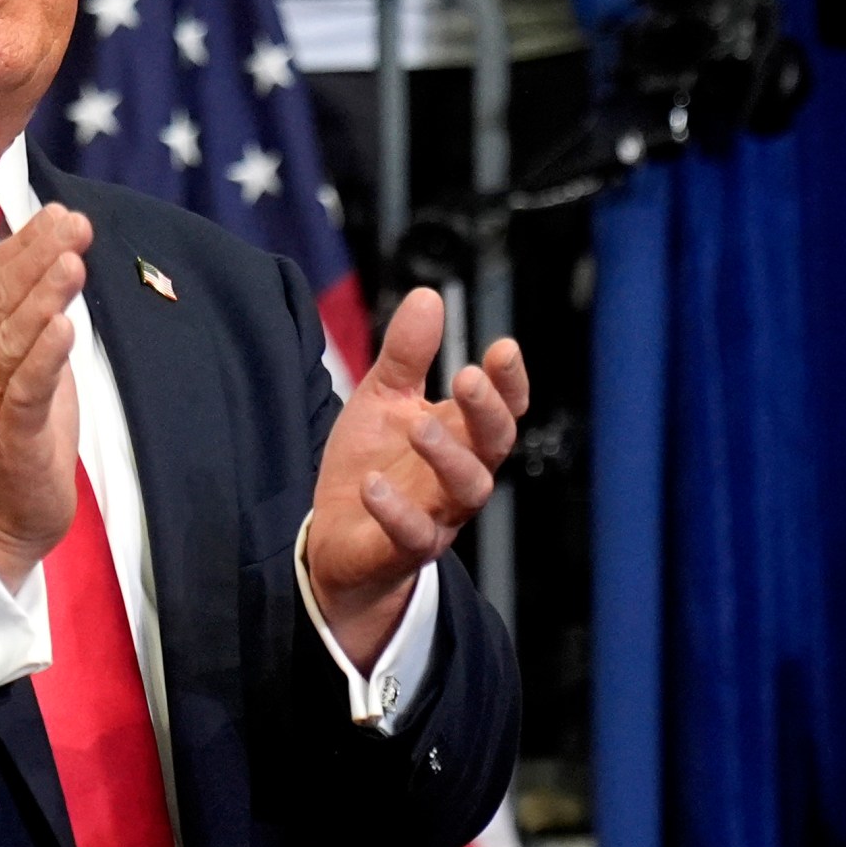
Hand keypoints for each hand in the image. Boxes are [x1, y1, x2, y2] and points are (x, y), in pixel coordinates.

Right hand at [0, 204, 91, 591]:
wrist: (4, 511)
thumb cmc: (19, 427)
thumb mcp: (23, 358)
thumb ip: (30, 309)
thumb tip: (54, 247)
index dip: (23, 244)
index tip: (58, 213)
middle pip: (0, 301)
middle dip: (38, 257)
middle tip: (74, 225)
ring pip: (12, 341)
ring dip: (43, 299)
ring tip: (71, 264)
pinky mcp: (12, 437)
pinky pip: (26, 392)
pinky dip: (44, 359)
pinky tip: (65, 327)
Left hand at [305, 290, 527, 667]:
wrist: (335, 540)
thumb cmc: (373, 465)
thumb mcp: (383, 400)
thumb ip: (406, 356)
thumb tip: (427, 296)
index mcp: (462, 436)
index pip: (502, 409)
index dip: (510, 383)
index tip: (504, 349)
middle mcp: (459, 476)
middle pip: (493, 446)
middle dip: (487, 412)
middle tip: (468, 377)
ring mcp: (437, 515)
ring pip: (467, 491)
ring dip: (448, 456)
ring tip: (420, 425)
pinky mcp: (403, 549)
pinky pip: (413, 536)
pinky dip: (396, 511)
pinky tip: (373, 484)